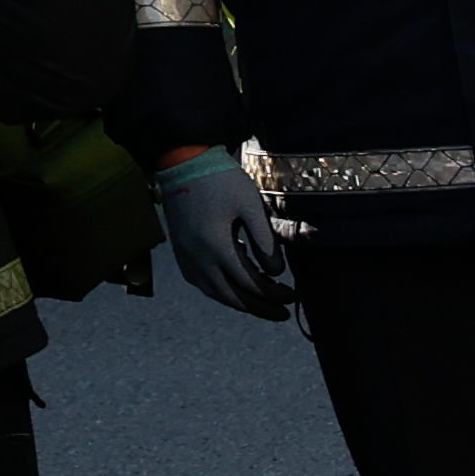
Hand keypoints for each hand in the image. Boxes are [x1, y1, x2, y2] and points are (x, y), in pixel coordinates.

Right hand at [151, 150, 292, 320]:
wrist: (183, 161)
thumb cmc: (221, 180)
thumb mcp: (251, 205)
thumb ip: (265, 240)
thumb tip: (276, 273)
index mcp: (216, 246)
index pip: (250, 284)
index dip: (274, 295)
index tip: (294, 297)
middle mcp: (196, 257)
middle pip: (230, 296)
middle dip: (259, 308)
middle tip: (283, 313)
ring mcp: (184, 255)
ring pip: (213, 292)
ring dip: (240, 302)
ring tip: (263, 305)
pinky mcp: (180, 250)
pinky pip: (200, 281)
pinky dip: (220, 290)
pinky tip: (237, 287)